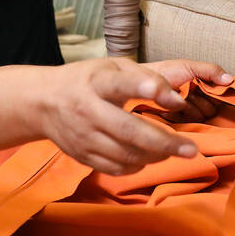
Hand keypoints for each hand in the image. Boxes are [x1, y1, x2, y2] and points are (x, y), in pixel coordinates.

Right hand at [31, 57, 202, 175]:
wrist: (42, 101)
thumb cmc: (87, 80)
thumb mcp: (112, 66)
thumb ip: (145, 77)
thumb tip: (177, 100)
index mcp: (96, 82)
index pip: (120, 84)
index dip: (144, 87)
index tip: (170, 96)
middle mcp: (87, 110)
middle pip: (128, 130)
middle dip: (164, 142)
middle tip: (191, 149)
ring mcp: (83, 136)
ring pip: (125, 155)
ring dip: (155, 156)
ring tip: (174, 151)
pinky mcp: (81, 156)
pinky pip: (115, 169)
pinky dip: (137, 166)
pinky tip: (147, 157)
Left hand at [144, 59, 233, 121]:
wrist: (139, 83)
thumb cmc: (163, 72)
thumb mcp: (187, 66)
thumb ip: (210, 70)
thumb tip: (231, 79)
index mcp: (204, 87)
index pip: (221, 97)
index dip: (215, 94)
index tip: (204, 88)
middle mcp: (199, 102)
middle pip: (213, 109)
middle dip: (201, 101)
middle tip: (188, 92)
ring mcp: (189, 115)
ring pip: (202, 118)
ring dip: (190, 108)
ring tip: (179, 99)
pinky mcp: (178, 125)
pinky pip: (189, 125)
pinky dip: (180, 116)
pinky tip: (171, 109)